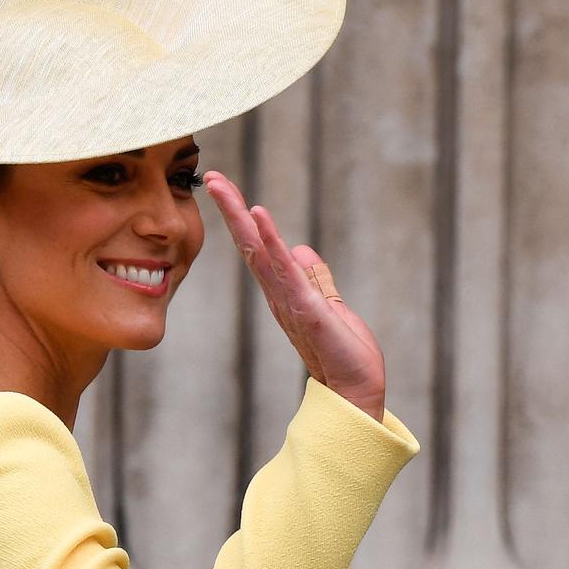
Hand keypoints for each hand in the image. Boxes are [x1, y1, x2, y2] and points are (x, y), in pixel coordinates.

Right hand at [202, 170, 386, 421]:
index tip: (224, 187)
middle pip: (249, 244)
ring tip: (225, 190)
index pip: (258, 247)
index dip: (241, 217)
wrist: (355, 391)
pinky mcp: (306, 307)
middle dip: (231, 210)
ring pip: (259, 252)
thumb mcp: (331, 307)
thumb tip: (303, 251)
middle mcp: (278, 294)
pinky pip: (284, 269)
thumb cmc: (344, 354)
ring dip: (242, 219)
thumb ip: (317, 279)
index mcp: (283, 291)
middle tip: (212, 177)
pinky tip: (258, 216)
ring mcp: (288, 300)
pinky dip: (269, 241)